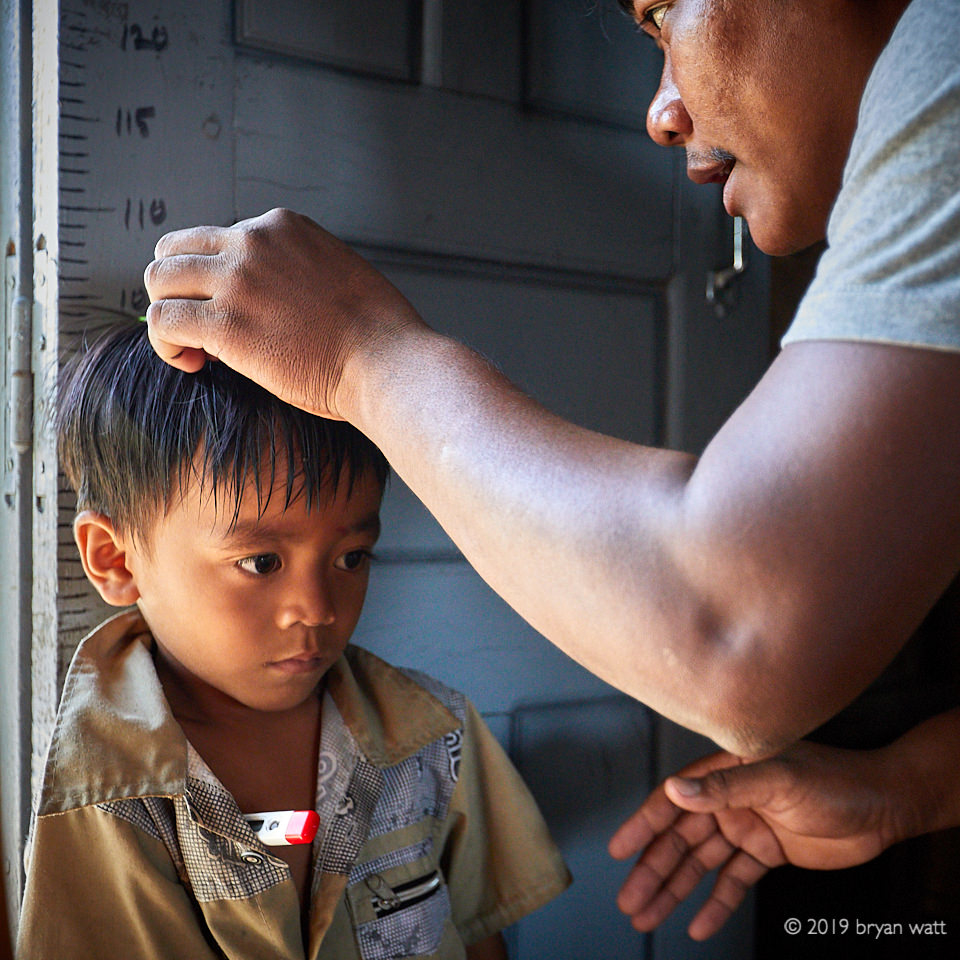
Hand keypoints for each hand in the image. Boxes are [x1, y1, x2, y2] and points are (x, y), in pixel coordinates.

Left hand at [143, 208, 424, 418]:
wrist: (386, 361)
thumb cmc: (376, 332)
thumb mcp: (338, 270)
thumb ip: (298, 268)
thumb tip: (272, 295)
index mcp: (282, 227)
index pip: (218, 238)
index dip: (215, 278)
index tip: (233, 309)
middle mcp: (253, 242)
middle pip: (175, 249)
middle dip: (179, 288)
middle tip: (197, 324)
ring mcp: (236, 281)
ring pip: (159, 280)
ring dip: (167, 313)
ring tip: (191, 346)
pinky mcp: (225, 324)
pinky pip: (163, 321)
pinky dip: (166, 344)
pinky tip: (192, 363)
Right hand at [608, 742, 901, 940]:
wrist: (883, 805)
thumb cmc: (832, 779)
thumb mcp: (777, 778)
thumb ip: (725, 787)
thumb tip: (676, 790)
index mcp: (726, 773)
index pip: (674, 801)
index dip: (643, 825)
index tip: (619, 850)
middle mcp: (730, 800)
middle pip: (681, 840)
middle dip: (653, 871)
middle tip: (630, 901)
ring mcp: (747, 827)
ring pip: (701, 865)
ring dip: (675, 891)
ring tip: (648, 917)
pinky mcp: (767, 853)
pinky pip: (734, 882)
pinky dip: (716, 904)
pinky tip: (698, 924)